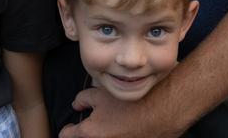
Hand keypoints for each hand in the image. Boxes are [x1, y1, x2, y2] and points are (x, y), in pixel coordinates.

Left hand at [60, 86, 182, 137]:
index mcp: (90, 133)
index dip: (67, 129)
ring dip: (101, 135)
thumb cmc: (130, 103)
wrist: (161, 114)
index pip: (66, 136)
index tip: (70, 126)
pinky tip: (121, 129)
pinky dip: (115, 136)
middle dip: (84, 135)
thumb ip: (82, 99)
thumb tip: (76, 105)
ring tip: (108, 125)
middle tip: (89, 126)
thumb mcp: (100, 93)